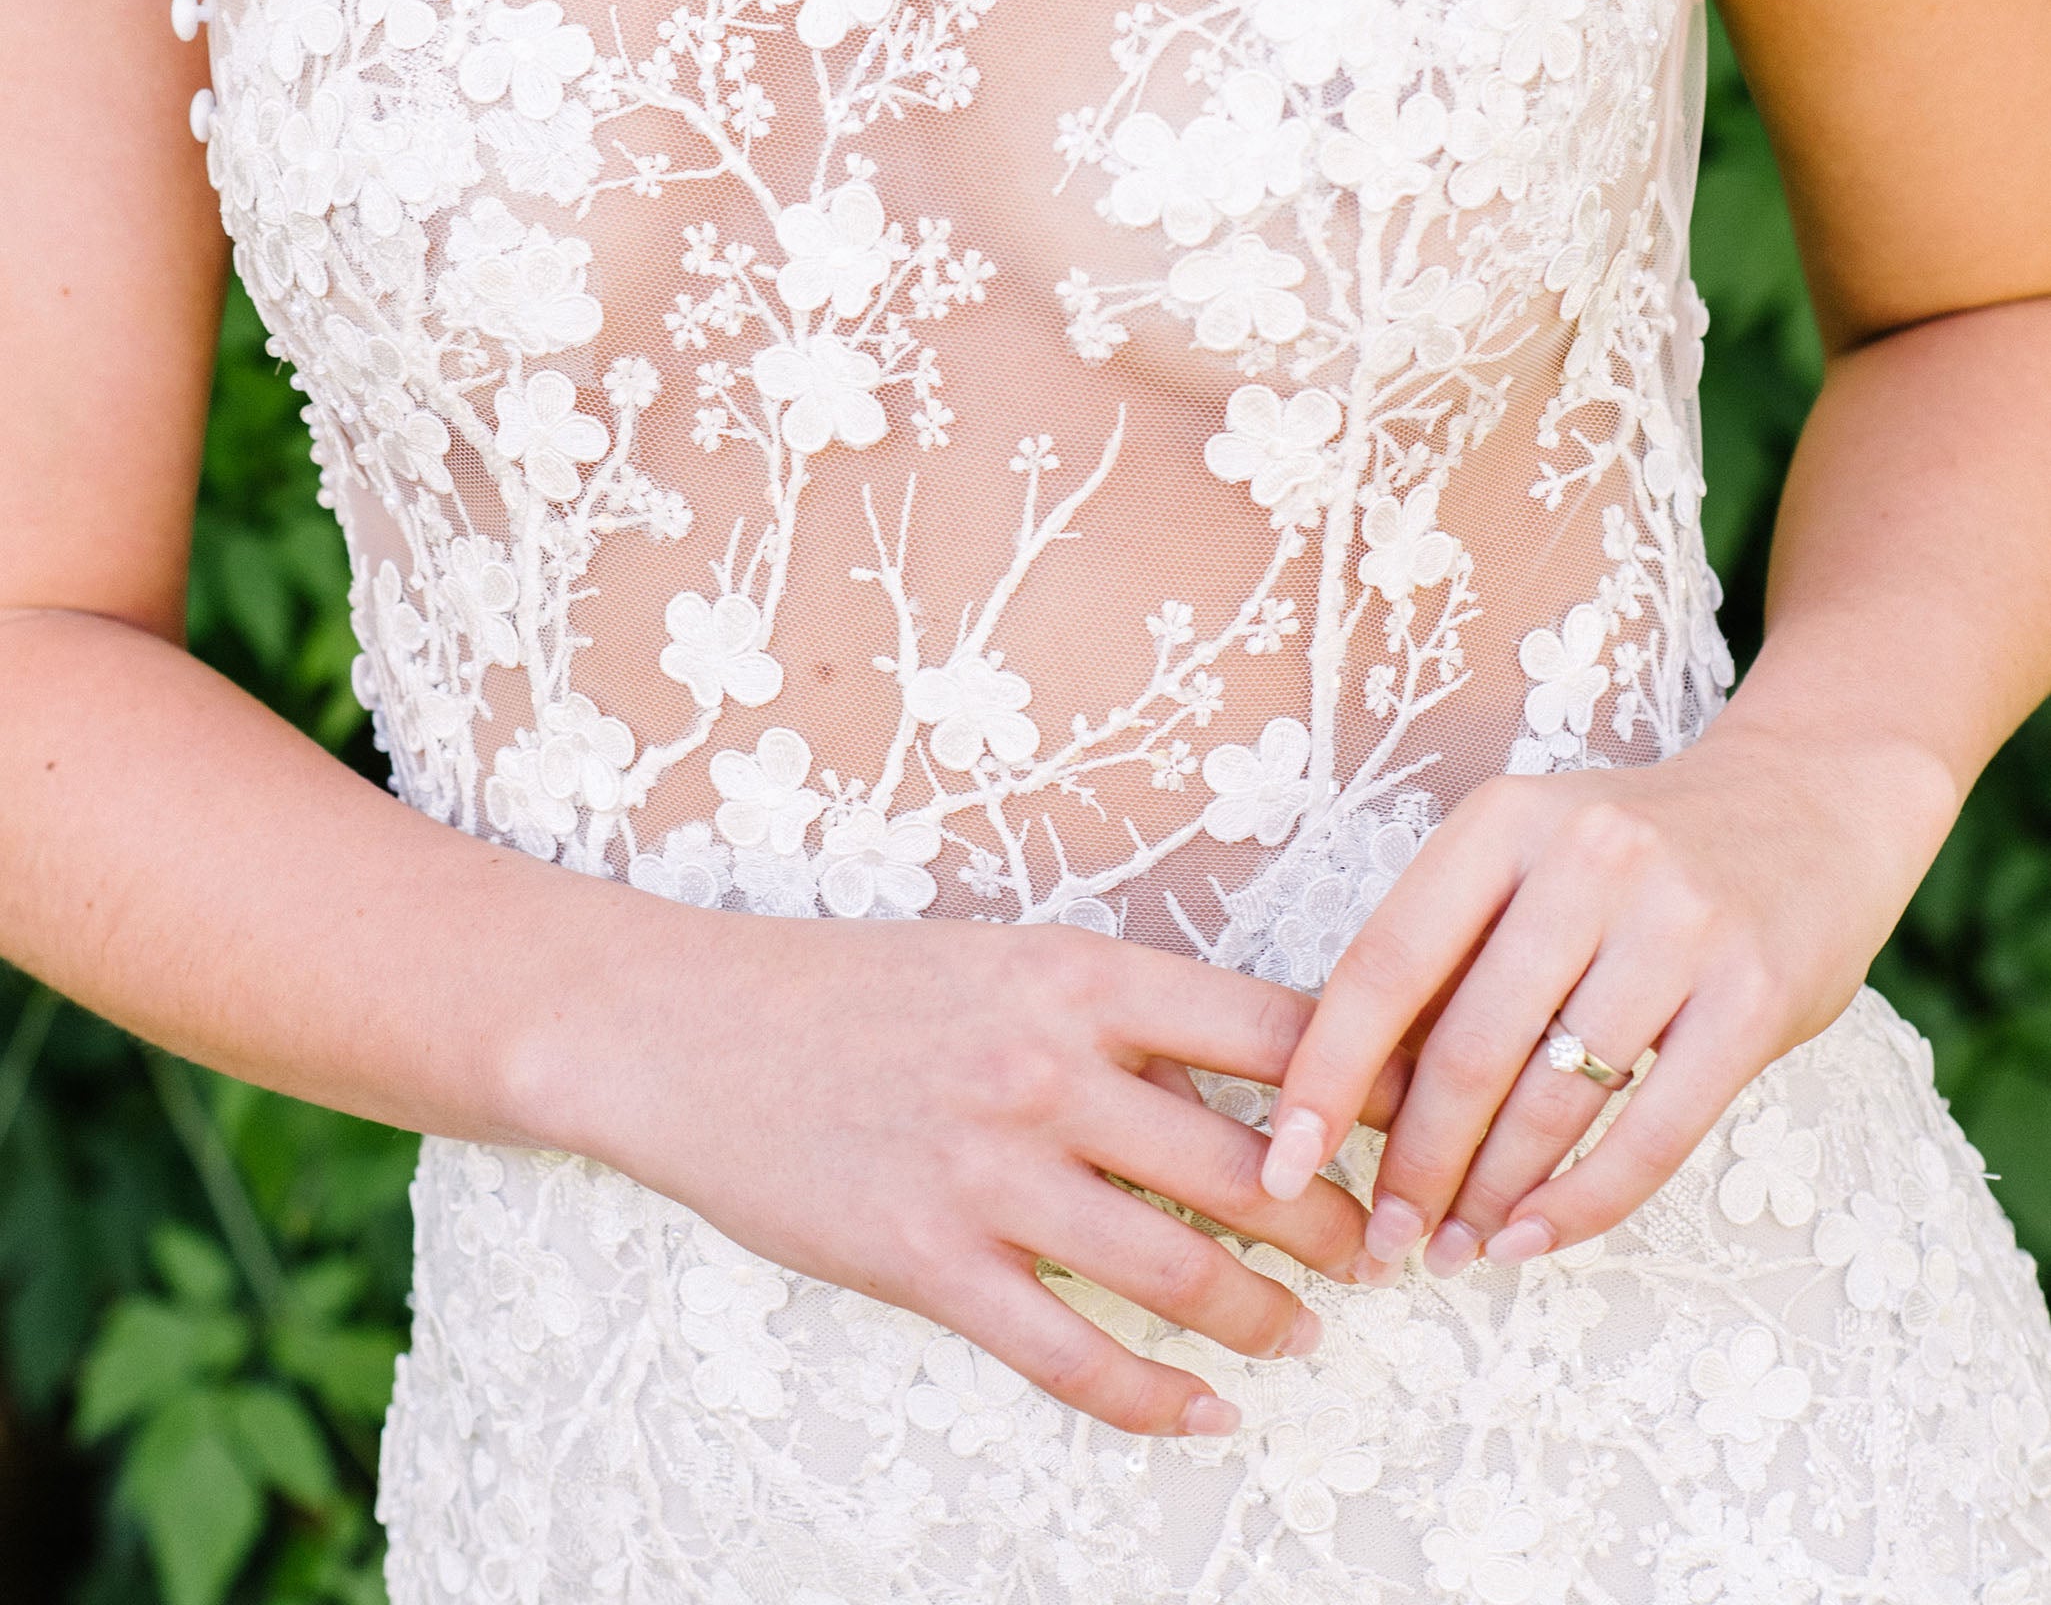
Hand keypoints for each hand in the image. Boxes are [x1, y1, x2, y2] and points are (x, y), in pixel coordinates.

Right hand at [526, 899, 1412, 1438]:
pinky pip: (1071, 1356)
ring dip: (1266, 1316)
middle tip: (1391, 1256)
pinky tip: (1205, 1414)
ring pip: (1181, 1270)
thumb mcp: (1003, 958)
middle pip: (1253, 1164)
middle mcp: (1049, 1068)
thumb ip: (1119, 1014)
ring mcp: (988, 1172)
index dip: (1366, 1090)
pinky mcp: (929, 1263)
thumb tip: (1256, 1071)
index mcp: (1079, 975)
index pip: (1275, 1029)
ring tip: (1308, 1333)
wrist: (686, 1028)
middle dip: (1341, 1225)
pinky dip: (1155, 1399)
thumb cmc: (854, 987)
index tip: (1419, 1130)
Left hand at [1255, 720, 1957, 1278]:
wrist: (1809, 801)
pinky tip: (1534, 1238)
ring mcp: (1679, 924)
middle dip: (1412, 1163)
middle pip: (1467, 1047)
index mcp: (1505, 818)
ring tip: (1454, 1247)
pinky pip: (1652, 1130)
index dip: (1325, 1072)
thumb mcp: (1532, 857)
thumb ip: (1458, 949)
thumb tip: (1353, 1091)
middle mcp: (1588, 857)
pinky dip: (1581, 1203)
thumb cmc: (1638, 852)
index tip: (1283, 1159)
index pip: (1387, 963)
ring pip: (1553, 1098)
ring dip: (1490, 1195)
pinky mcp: (1756, 994)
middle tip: (1384, 1236)